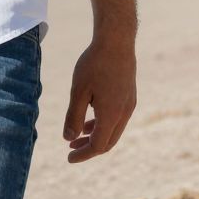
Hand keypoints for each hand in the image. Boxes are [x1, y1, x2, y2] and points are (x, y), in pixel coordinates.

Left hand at [63, 33, 136, 162]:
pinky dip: (103, 124)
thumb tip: (69, 138)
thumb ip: (74, 116)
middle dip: (89, 147)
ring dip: (96, 135)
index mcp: (111, 115)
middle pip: (108, 142)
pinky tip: (90, 117)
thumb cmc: (94, 63)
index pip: (98, 145)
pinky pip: (117, 118)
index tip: (68, 157)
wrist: (117, 41)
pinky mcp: (129, 96)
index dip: (83, 154)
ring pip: (113, 130)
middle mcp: (124, 113)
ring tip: (77, 134)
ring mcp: (129, 105)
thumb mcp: (79, 90)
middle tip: (71, 149)